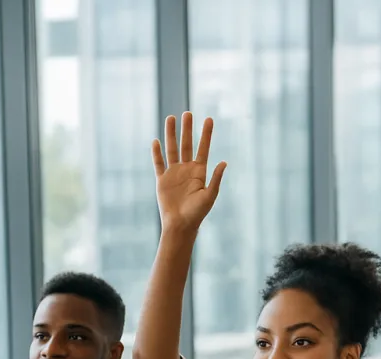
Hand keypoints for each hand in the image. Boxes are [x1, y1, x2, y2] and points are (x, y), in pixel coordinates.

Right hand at [153, 112, 226, 233]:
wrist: (181, 224)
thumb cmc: (198, 212)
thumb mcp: (210, 195)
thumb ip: (216, 178)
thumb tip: (223, 162)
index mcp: (200, 172)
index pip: (203, 148)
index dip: (206, 134)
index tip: (209, 119)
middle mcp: (187, 169)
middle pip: (187, 144)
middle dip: (188, 129)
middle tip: (188, 113)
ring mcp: (174, 173)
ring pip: (172, 149)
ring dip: (172, 134)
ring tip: (172, 118)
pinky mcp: (162, 179)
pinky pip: (158, 163)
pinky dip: (156, 152)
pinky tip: (156, 141)